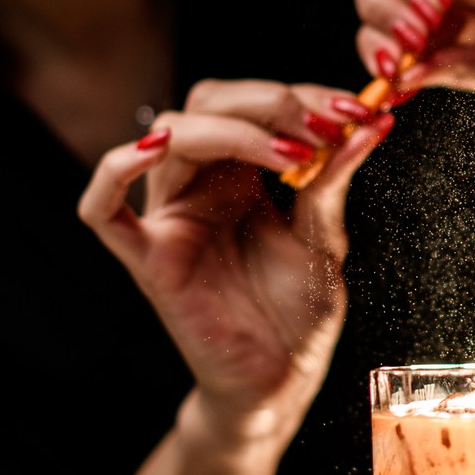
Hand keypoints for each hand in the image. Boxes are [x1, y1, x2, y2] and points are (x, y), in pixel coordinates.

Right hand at [77, 80, 392, 450]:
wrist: (282, 380)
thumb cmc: (298, 312)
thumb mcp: (325, 234)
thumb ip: (334, 177)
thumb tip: (371, 121)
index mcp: (238, 173)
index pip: (250, 103)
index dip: (298, 95)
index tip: (352, 107)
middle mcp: (198, 185)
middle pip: (207, 103)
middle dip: (268, 102)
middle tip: (321, 124)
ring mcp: (169, 218)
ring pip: (169, 137)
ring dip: (231, 128)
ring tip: (291, 152)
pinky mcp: (148, 259)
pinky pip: (103, 209)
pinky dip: (116, 168)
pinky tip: (155, 148)